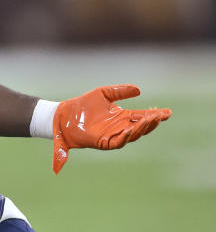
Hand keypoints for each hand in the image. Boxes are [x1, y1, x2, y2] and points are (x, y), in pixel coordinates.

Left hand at [52, 85, 170, 173]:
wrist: (64, 115)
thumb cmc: (83, 105)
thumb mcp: (103, 93)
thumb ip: (119, 91)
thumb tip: (139, 90)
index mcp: (121, 117)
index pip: (142, 117)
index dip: (155, 115)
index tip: (168, 112)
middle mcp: (119, 127)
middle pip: (140, 127)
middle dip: (151, 123)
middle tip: (160, 117)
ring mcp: (112, 135)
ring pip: (131, 135)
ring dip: (141, 129)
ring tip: (149, 121)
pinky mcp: (102, 142)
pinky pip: (117, 142)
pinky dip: (125, 137)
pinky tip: (130, 129)